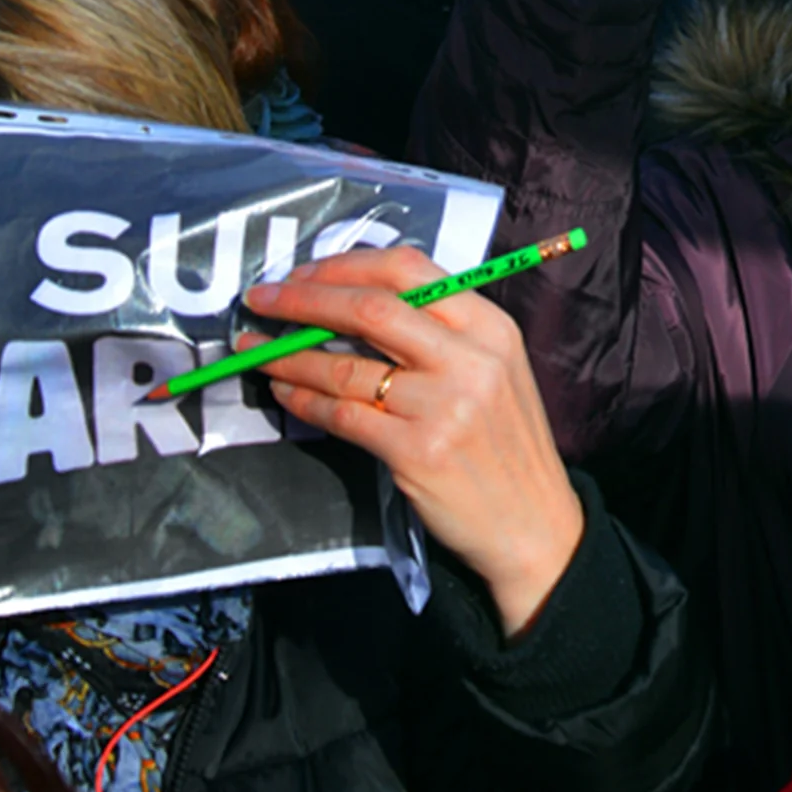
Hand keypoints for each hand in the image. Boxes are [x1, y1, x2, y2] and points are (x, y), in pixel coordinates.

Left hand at [246, 245, 585, 638]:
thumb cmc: (506, 443)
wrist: (535, 525)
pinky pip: (343, 416)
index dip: (345, 266)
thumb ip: (442, 332)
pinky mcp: (417, 452)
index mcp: (490, 326)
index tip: (303, 273)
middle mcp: (470, 358)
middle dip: (304, 299)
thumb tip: (354, 301)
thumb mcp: (495, 369)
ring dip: (289, 355)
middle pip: (370, 307)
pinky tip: (285, 393)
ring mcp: (444, 406)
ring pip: (346, 366)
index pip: (409, 270)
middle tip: (262, 299)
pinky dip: (304, 401)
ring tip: (256, 351)